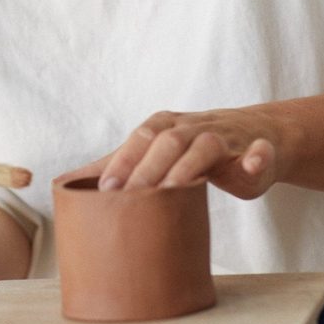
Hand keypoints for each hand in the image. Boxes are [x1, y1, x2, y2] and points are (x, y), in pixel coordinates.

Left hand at [94, 110, 279, 198]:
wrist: (257, 134)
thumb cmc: (194, 150)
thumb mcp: (157, 153)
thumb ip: (118, 165)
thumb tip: (64, 182)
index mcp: (166, 127)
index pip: (140, 139)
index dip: (123, 161)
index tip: (106, 189)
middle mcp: (193, 127)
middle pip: (168, 141)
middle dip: (150, 168)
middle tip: (133, 197)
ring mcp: (226, 138)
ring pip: (207, 145)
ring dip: (190, 166)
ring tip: (174, 188)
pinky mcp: (258, 152)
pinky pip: (259, 152)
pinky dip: (256, 157)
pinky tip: (253, 162)